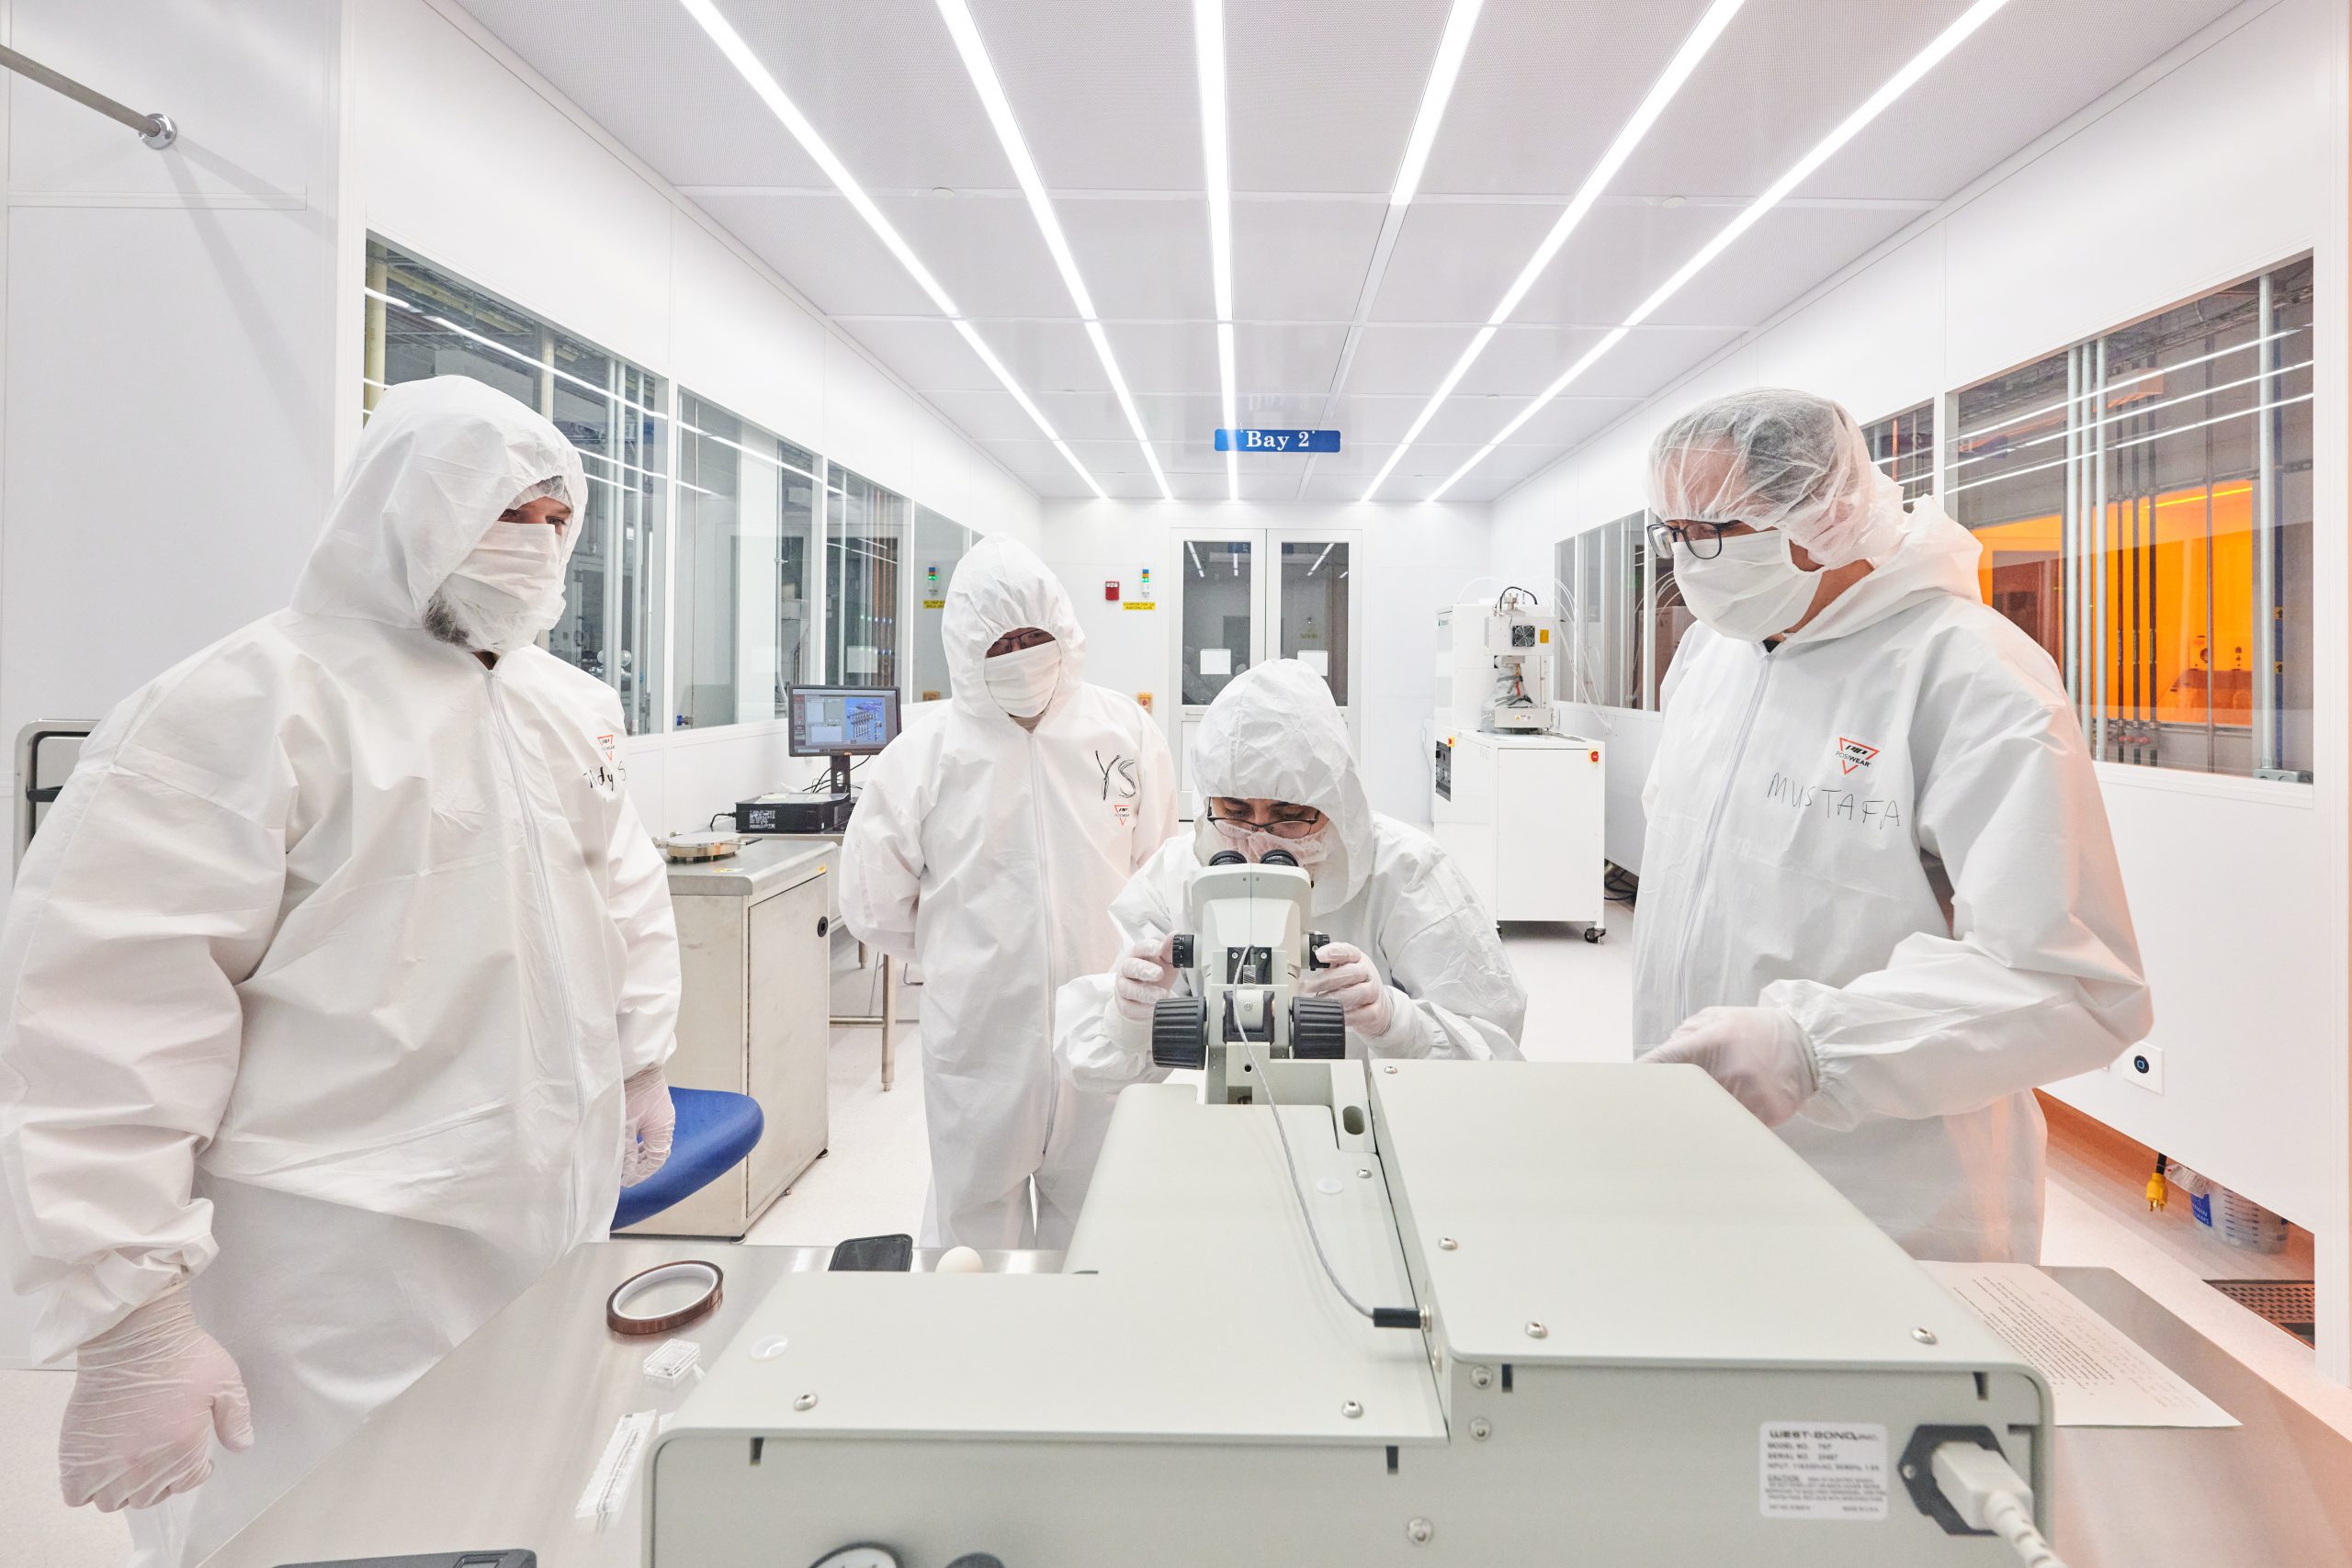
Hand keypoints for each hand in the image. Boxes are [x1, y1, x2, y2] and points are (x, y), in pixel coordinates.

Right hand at [60, 1288, 252, 1511]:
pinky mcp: (76, 1455)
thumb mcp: (226, 1382)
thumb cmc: (182, 1356)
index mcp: (183, 1451)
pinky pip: (76, 1495)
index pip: (187, 1483)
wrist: (133, 1339)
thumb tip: (241, 1447)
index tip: (191, 1458)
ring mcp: (107, 1464)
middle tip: (159, 1458)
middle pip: (148, 1497)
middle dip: (158, 1482)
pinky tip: (98, 1468)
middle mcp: (144, 1467)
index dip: (192, 1471)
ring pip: (112, 1500)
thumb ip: (236, 1419)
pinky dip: (85, 1489)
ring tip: (128, 1465)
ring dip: (122, 1489)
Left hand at [622, 1066, 674, 1186]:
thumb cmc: (632, 1092)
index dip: (641, 1173)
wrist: (637, 1063)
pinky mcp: (654, 1106)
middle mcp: (666, 1123)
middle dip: (640, 1164)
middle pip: (656, 1152)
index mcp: (663, 1130)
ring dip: (639, 1152)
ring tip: (624, 1160)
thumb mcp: (626, 1124)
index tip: (626, 1181)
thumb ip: (627, 1149)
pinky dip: (640, 1140)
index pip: (656, 1160)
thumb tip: (626, 1171)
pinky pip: (650, 1130)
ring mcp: (662, 1114)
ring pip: (653, 1141)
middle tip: (624, 1173)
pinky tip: (629, 1141)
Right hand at [1112, 934, 1177, 1022]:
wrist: (1145, 999)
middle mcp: (1126, 969)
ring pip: (1128, 988)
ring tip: (1161, 995)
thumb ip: (1170, 951)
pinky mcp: (1123, 1005)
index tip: (1159, 949)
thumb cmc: (1154, 977)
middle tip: (1159, 973)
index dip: (1148, 947)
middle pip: (1130, 966)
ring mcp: (1123, 987)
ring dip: (1145, 992)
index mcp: (1137, 955)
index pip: (1139, 948)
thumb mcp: (1165, 963)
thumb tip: (1176, 935)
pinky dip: (1141, 1009)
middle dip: (1144, 969)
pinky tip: (1152, 1007)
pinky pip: (1129, 1007)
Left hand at [1304, 942, 1393, 1036]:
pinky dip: (1347, 1016)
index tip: (1319, 955)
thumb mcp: (1341, 969)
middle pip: (1351, 973)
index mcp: (1357, 959)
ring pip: (1358, 993)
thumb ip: (1326, 965)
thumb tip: (1306, 964)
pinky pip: (1362, 1014)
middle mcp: (1367, 973)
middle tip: (1307, 986)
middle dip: (1326, 980)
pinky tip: (1335, 1015)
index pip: (1348, 951)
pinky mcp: (1375, 1011)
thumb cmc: (1354, 984)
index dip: (1334, 952)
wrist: (1377, 1004)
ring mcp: (1374, 992)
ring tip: (1318, 1001)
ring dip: (1335, 998)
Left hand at [1638, 1006, 1816, 1127]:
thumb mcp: (1717, 1018)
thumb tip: (1656, 1062)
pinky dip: (1722, 1133)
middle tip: (1648, 1118)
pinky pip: (1734, 1130)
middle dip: (1666, 1106)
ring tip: (1679, 1130)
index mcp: (1712, 1041)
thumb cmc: (1754, 1030)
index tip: (1625, 1091)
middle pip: (1682, 1098)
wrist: (1809, 1044)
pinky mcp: (1767, 1116)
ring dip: (1693, 1124)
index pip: (1665, 1062)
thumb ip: (1685, 1037)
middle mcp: (1730, 1070)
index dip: (1642, 1077)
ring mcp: (1750, 1096)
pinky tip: (1713, 1135)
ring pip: (1708, 1119)